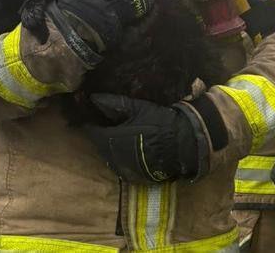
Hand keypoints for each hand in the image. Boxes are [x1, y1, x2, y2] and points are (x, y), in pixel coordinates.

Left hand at [82, 93, 205, 183]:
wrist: (182, 145)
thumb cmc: (159, 123)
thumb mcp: (138, 108)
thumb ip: (115, 103)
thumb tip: (94, 98)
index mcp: (111, 138)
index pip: (92, 131)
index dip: (92, 123)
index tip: (94, 116)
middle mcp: (113, 156)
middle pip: (99, 145)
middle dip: (101, 135)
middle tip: (107, 124)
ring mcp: (123, 168)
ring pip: (109, 156)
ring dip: (110, 146)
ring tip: (120, 135)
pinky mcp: (134, 175)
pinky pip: (120, 165)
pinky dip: (121, 156)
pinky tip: (130, 148)